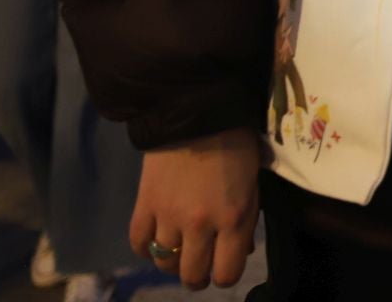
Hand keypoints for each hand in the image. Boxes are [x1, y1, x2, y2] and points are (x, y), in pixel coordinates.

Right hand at [130, 127, 260, 289]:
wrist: (195, 114)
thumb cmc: (235, 145)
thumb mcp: (252, 183)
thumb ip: (246, 220)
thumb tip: (241, 250)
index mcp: (234, 218)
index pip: (227, 272)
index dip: (226, 276)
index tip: (224, 269)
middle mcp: (200, 225)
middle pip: (192, 275)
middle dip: (198, 277)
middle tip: (200, 267)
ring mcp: (168, 217)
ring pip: (164, 263)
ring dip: (173, 262)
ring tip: (180, 252)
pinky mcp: (143, 206)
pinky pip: (138, 243)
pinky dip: (146, 248)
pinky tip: (156, 241)